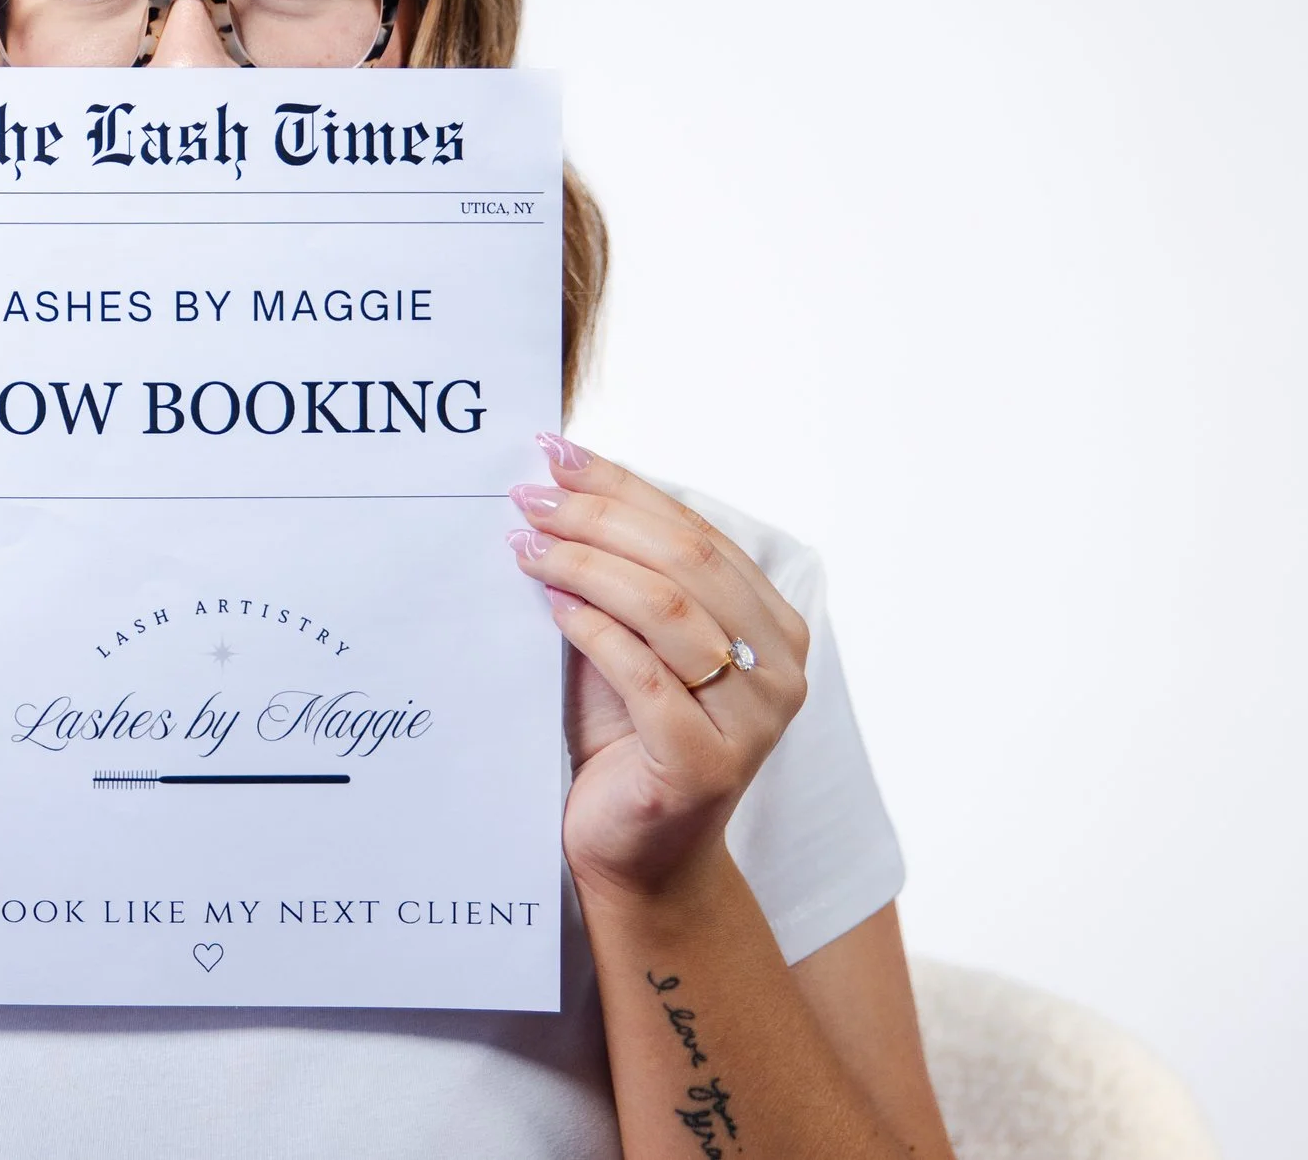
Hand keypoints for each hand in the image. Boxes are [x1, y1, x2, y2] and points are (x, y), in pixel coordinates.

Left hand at [506, 437, 811, 896]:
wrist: (634, 852)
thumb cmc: (625, 737)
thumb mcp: (629, 642)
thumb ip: (621, 577)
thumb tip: (558, 484)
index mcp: (773, 623)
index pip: (694, 530)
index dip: (623, 485)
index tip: (555, 454)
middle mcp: (781, 667)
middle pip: (683, 559)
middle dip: (598, 516)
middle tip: (529, 497)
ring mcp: (753, 720)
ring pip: (666, 609)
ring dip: (586, 565)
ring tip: (526, 546)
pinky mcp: (706, 763)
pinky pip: (644, 675)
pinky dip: (592, 629)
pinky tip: (549, 604)